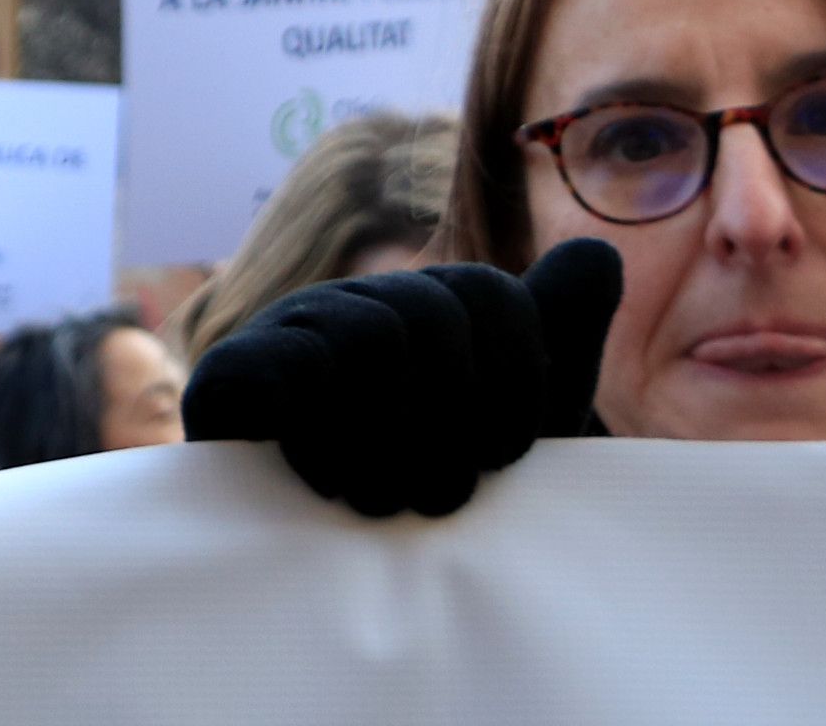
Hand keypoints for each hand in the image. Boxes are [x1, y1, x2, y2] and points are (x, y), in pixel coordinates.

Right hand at [183, 238, 621, 517]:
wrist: (322, 575)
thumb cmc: (426, 492)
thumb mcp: (506, 420)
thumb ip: (553, 334)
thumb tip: (598, 251)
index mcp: (422, 309)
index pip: (489, 297)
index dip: (516, 383)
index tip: (507, 458)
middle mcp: (356, 306)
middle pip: (430, 316)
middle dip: (452, 422)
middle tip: (441, 500)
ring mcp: (289, 335)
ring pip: (369, 340)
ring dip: (391, 440)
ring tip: (385, 502)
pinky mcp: (227, 381)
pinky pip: (277, 369)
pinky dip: (318, 431)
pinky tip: (331, 482)